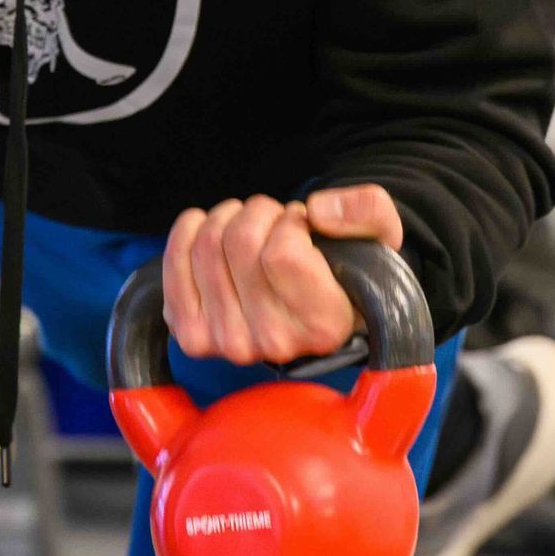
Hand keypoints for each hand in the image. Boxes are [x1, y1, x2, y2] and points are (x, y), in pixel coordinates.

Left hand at [162, 186, 402, 366]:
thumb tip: (317, 210)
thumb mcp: (380, 235)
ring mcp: (228, 345)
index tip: (304, 227)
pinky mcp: (193, 336)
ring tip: (250, 230)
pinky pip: (174, 263)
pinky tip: (211, 232)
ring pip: (206, 245)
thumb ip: (368, 210)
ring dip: (227, 218)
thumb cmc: (346, 268)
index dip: (291, 221)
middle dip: (259, 212)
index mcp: (324, 326)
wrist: (312, 306)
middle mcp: (275, 345)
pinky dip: (188, 233)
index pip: (280, 253)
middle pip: (239, 242)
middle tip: (274, 222)